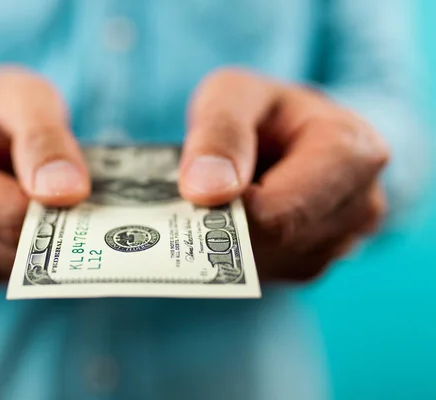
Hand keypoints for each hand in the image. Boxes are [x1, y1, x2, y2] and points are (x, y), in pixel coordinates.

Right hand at [0, 67, 89, 283]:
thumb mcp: (24, 98)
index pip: (5, 213)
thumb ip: (44, 139)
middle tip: (82, 200)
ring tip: (54, 205)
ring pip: (15, 270)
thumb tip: (64, 193)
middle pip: (10, 245)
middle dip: (53, 226)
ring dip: (46, 243)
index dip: (54, 208)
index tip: (85, 195)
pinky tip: (36, 223)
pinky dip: (34, 256)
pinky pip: (10, 278)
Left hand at [179, 69, 388, 280]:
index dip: (232, 211)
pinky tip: (236, 221)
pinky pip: (271, 272)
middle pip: (278, 242)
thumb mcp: (232, 95)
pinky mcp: (321, 260)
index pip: (283, 211)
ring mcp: (346, 239)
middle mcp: (362, 202)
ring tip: (222, 201)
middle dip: (228, 227)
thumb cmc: (263, 111)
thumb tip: (204, 190)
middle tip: (196, 200)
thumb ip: (218, 132)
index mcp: (351, 150)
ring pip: (271, 263)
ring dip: (233, 240)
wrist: (288, 134)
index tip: (198, 195)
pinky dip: (242, 252)